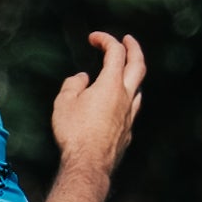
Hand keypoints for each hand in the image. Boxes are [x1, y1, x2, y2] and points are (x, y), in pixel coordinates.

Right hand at [49, 31, 145, 176]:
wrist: (88, 163)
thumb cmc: (73, 132)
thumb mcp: (64, 103)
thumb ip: (73, 85)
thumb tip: (82, 78)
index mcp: (110, 84)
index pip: (115, 53)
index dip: (106, 40)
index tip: (93, 38)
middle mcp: (125, 96)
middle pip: (138, 65)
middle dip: (134, 48)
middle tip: (128, 40)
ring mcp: (129, 115)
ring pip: (138, 88)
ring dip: (132, 75)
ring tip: (123, 73)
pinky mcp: (128, 131)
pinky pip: (131, 108)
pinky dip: (126, 98)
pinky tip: (117, 104)